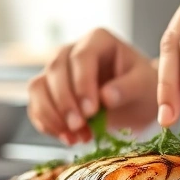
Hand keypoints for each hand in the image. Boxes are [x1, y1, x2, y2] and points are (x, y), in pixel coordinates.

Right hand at [28, 29, 157, 144]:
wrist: (135, 100)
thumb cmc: (141, 86)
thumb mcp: (143, 85)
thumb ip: (127, 88)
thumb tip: (105, 97)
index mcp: (97, 40)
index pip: (81, 57)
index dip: (82, 84)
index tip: (91, 111)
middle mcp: (71, 50)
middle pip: (55, 70)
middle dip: (65, 102)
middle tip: (79, 127)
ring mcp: (57, 70)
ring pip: (38, 87)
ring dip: (51, 115)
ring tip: (75, 137)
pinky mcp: (48, 91)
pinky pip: (36, 105)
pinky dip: (47, 124)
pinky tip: (68, 138)